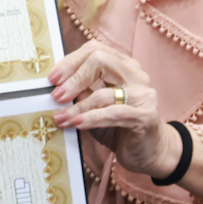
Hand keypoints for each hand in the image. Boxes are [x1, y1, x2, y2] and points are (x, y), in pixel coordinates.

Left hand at [50, 36, 183, 181]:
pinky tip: (76, 124)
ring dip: (77, 107)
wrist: (149, 153)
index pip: (95, 50)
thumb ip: (81, 93)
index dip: (71, 61)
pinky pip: (113, 114)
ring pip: (104, 92)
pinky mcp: (146, 116)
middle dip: (74, 77)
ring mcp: (144, 95)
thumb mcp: (96, 107)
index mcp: (124, 66)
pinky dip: (91, 118)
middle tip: (56, 95)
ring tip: (60, 117)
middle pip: (100, 60)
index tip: (52, 78)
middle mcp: (136, 75)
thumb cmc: (120, 128)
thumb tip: (56, 86)